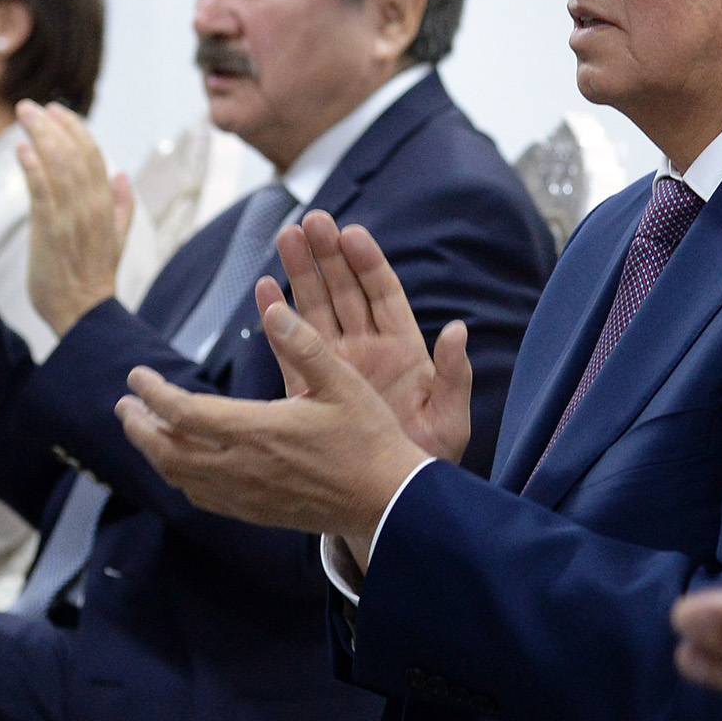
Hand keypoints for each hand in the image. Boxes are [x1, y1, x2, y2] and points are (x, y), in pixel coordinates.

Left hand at [15, 101, 134, 335]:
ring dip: (40, 137)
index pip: (93, 156)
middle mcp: (92, 207)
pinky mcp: (50, 231)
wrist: (82, 312)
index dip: (75, 130)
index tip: (56, 111)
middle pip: (75, 154)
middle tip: (30, 106)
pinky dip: (33, 169)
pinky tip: (21, 150)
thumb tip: (122, 174)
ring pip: (59, 167)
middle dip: (53, 125)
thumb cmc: (92, 277)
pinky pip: (43, 193)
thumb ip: (122, 205)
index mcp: (107, 205)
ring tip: (23, 116)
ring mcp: (72, 218)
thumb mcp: (117, 238)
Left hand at [114, 296, 428, 560]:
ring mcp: (247, 495)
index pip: (183, 412)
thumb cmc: (369, 438)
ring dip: (154, 453)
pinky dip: (181, 478)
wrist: (388, 501)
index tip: (136, 376)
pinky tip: (183, 466)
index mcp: (258, 430)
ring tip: (145, 431)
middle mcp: (243, 467)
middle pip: (168, 450)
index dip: (152, 393)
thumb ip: (304, 344)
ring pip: (180, 477)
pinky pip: (203, 498)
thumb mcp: (343, 381)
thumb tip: (272, 308)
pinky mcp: (257, 512)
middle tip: (125, 405)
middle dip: (139, 426)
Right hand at [262, 213, 471, 462]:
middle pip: (345, 291)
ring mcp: (337, 366)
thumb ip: (454, 375)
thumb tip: (457, 330)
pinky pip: (291, 346)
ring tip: (285, 237)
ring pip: (316, 309)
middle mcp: (367, 350)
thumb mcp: (450, 418)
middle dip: (327, 256)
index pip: (383, 294)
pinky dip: (277, 318)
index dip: (368, 263)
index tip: (351, 233)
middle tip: (309, 222)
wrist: (394, 499)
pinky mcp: (310, 387)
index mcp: (403, 350)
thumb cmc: (429, 458)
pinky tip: (264, 289)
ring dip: (300, 275)